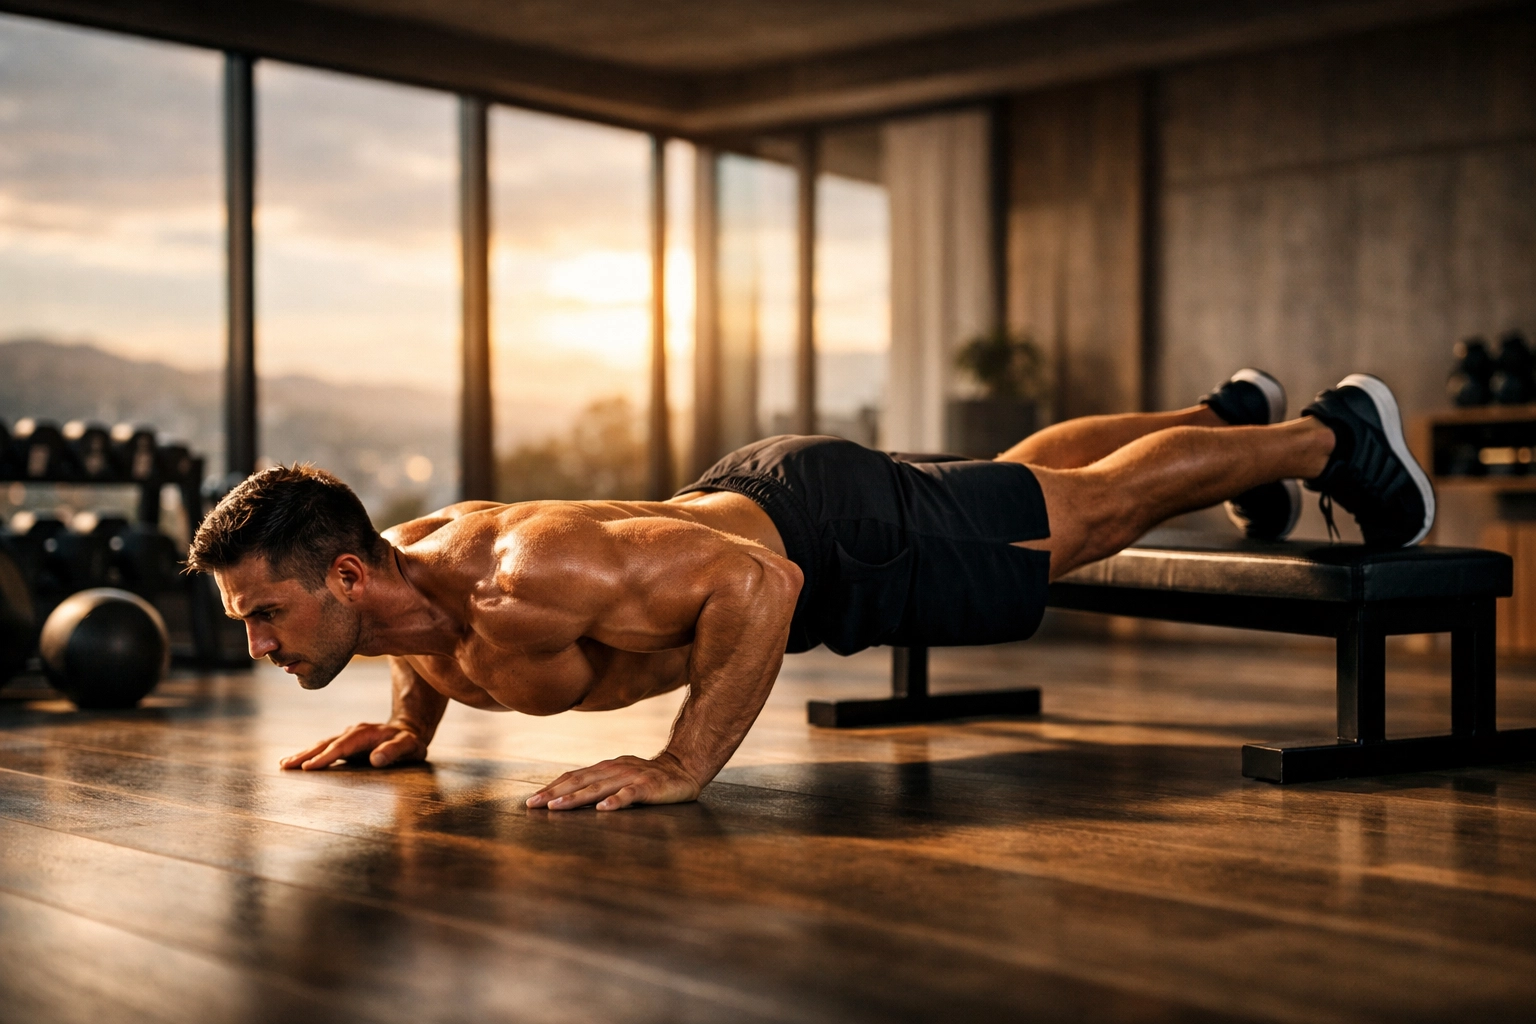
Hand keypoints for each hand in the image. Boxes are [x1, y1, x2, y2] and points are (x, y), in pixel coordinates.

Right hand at [279, 722, 428, 770]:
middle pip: (326, 744)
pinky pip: (324, 748)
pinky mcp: (345, 743)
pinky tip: (296, 761)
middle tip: (286, 766)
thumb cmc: (410, 742)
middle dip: (306, 755)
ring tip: (284, 764)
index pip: (342, 746)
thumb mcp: (409, 746)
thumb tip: (375, 759)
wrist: (408, 729)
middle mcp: (352, 732)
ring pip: (322, 744)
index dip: (325, 757)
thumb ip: (394, 750)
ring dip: (303, 754)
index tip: (308, 768)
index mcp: (365, 734)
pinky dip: (310, 754)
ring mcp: (347, 736)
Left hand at [526, 753, 699, 810]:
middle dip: (554, 793)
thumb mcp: (620, 778)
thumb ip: (599, 785)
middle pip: (580, 781)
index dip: (552, 787)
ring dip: (576, 798)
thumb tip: (569, 799)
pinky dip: (616, 801)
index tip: (531, 801)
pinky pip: (630, 795)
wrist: (683, 769)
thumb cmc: (647, 778)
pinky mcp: (648, 787)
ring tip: (557, 807)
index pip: (574, 776)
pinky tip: (603, 809)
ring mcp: (631, 777)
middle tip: (533, 805)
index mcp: (605, 768)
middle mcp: (614, 769)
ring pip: (599, 788)